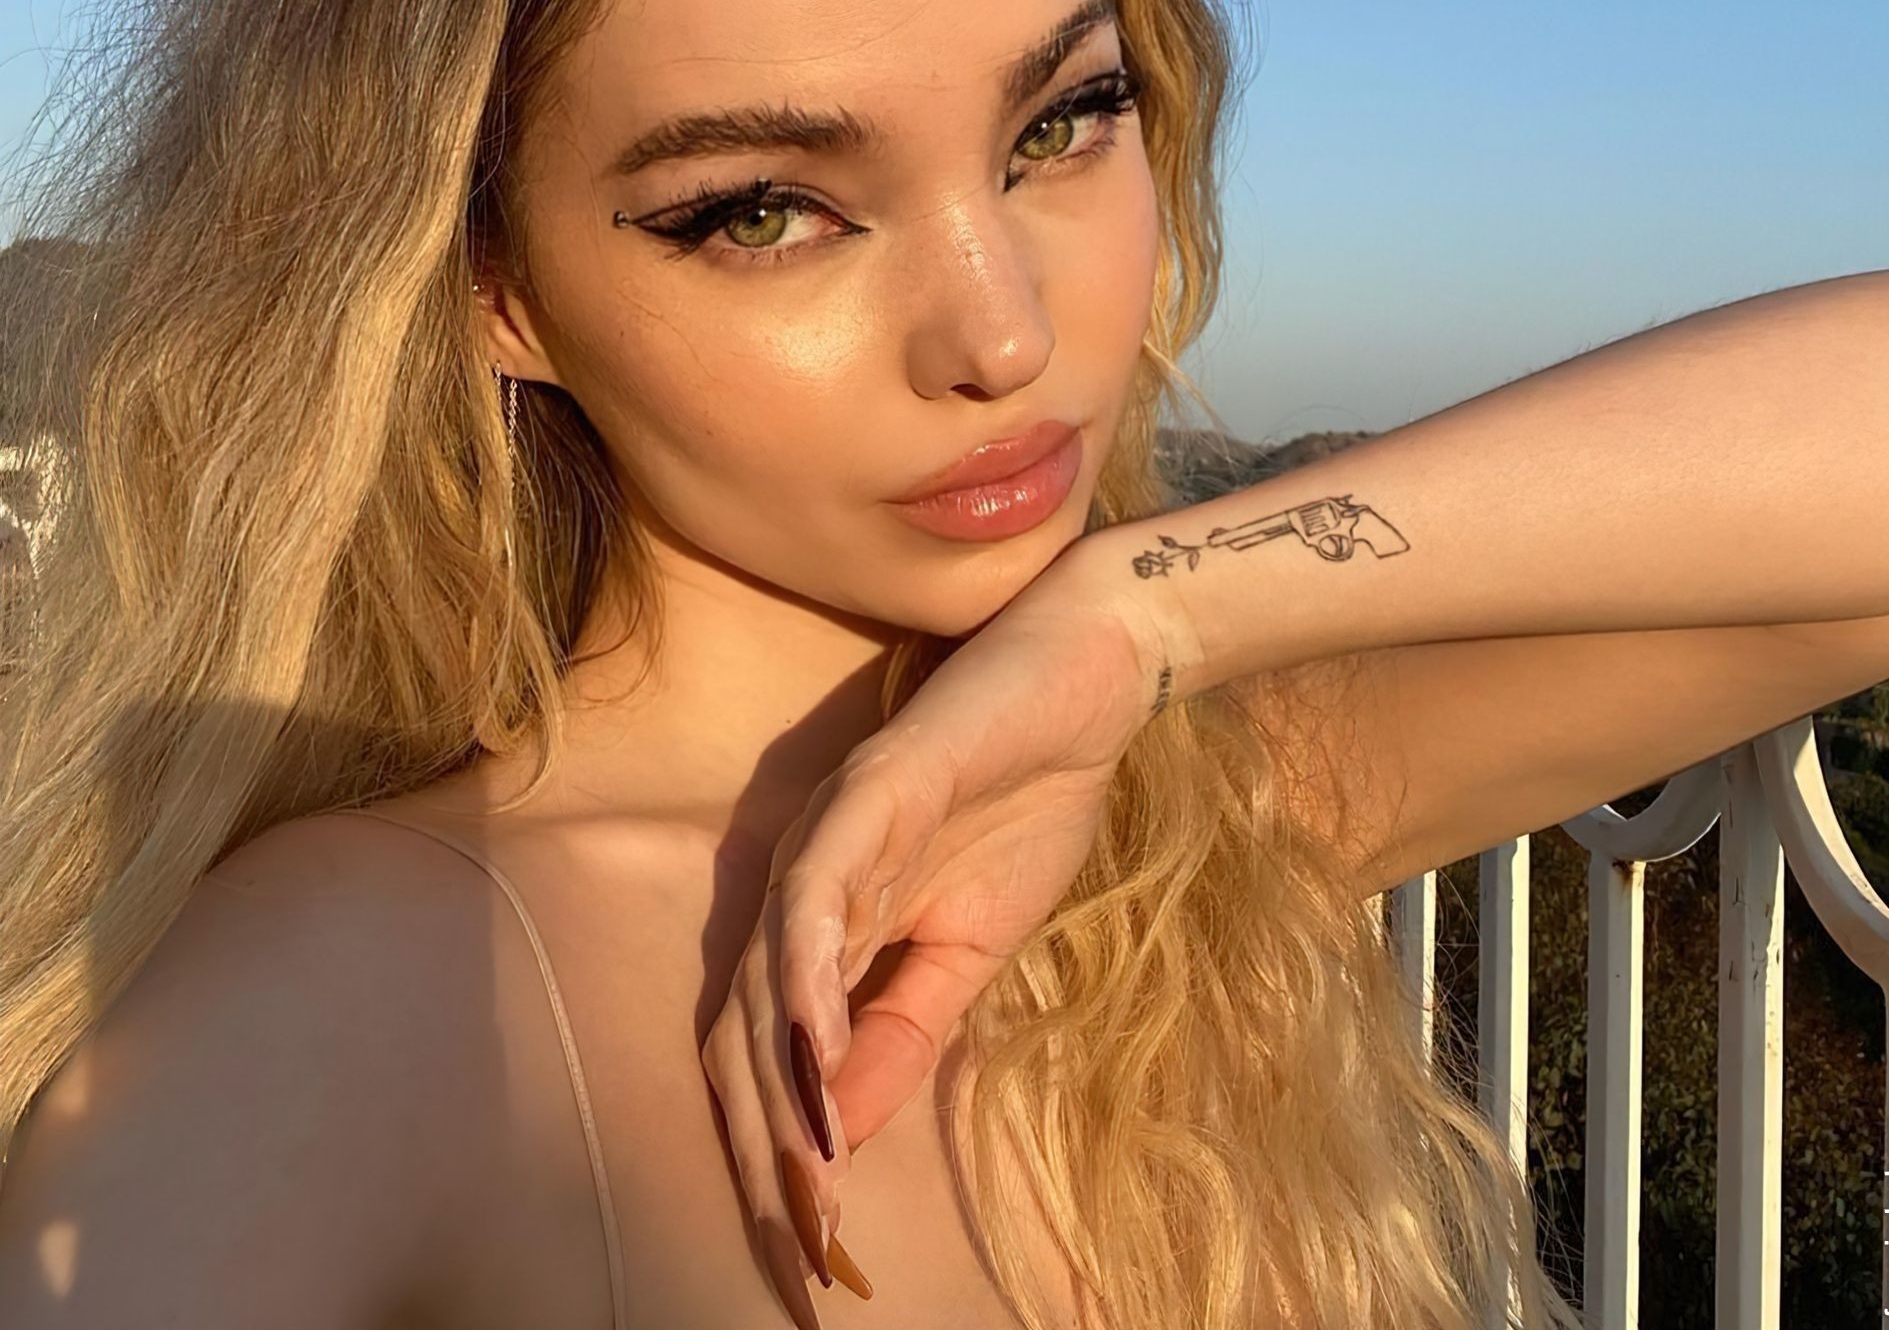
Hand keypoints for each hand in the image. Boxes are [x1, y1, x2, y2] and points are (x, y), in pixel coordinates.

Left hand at [697, 549, 1168, 1323]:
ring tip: (804, 1194)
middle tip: (799, 1262)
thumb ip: (902, 1030)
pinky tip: (818, 1059)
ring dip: (780, 1094)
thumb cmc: (1024, 804)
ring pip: (766, 980)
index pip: (771, 1062)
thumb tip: (844, 1138)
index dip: (780, 1162)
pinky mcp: (865, 791)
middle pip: (744, 1038)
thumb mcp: (971, 950)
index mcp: (822, 927)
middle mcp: (798, 887)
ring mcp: (823, 835)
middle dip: (765, 1157)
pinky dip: (810, 983)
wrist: (1082, 686)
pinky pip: (814, 896)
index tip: (814, 1264)